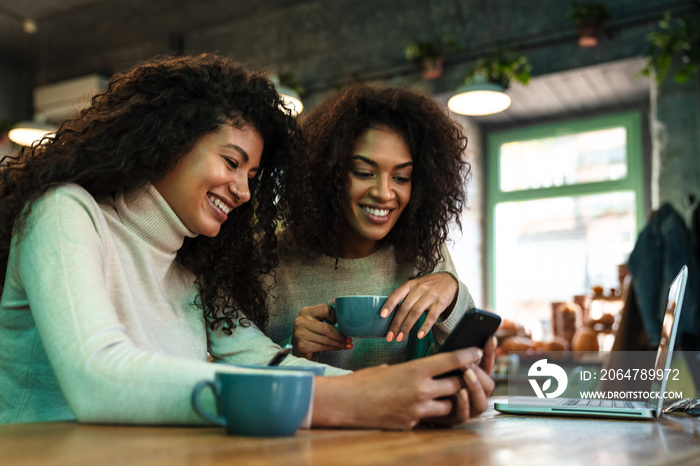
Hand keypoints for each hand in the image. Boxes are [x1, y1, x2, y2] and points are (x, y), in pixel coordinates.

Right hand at [292, 303, 350, 359]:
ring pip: (325, 339)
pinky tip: (337, 348)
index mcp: (306, 311)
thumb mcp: (315, 318)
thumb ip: (326, 313)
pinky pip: (322, 347)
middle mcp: (301, 321)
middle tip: (348, 339)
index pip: (326, 309)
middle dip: (340, 335)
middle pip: (326, 328)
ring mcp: (300, 334)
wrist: (297, 345)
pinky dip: (332, 348)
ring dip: (338, 343)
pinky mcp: (302, 346)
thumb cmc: (310, 331)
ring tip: (346, 345)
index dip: (335, 316)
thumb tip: (344, 310)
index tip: (340, 323)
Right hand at [311, 346, 488, 429]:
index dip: (468, 356)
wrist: (345, 403)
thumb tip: (427, 372)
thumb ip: (413, 371)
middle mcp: (421, 390)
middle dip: (463, 379)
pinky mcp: (411, 424)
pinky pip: (430, 418)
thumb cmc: (364, 380)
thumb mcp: (391, 367)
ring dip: (450, 399)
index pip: (452, 360)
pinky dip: (429, 411)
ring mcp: (418, 410)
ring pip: (450, 405)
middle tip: (464, 374)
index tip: (477, 352)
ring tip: (444, 393)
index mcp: (415, 370)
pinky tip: (419, 405)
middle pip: (458, 384)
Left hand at [382, 273, 457, 342]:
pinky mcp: (440, 303)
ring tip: (400, 338)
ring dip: (406, 327)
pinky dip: (425, 327)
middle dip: (396, 323)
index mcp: (410, 285)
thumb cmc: (428, 286)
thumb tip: (391, 314)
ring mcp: (430, 295)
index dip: (389, 304)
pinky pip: (432, 317)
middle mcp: (419, 289)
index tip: (382, 315)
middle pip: (405, 307)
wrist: (449, 280)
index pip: (397, 294)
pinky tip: (419, 335)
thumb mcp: (415, 286)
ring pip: (416, 313)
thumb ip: (405, 296)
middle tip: (390, 336)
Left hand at [421, 335, 497, 425]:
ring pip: (481, 403)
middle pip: (488, 386)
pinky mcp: (451, 420)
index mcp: (470, 379)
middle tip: (469, 363)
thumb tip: (464, 341)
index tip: (490, 338)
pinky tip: (460, 392)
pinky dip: (465, 404)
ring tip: (467, 373)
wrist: (402, 398)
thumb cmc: (420, 377)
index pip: (486, 366)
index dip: (490, 353)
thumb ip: (451, 357)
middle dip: (480, 374)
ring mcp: (464, 409)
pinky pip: (464, 415)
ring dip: (475, 387)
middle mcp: (471, 395)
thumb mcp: (437, 363)